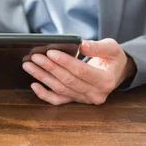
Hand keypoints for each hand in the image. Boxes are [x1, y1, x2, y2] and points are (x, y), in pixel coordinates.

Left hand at [22, 38, 136, 105]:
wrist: (116, 73)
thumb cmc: (112, 59)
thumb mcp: (112, 48)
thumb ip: (98, 47)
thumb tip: (82, 45)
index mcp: (106, 80)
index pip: (81, 71)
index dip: (65, 62)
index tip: (51, 52)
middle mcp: (95, 93)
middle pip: (67, 80)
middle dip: (49, 68)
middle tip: (35, 57)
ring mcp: (84, 99)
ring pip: (60, 89)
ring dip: (42, 77)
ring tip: (29, 65)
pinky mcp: (75, 100)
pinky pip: (58, 100)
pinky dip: (44, 94)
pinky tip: (34, 84)